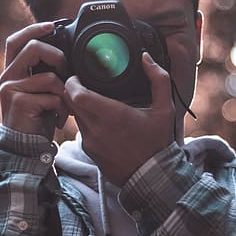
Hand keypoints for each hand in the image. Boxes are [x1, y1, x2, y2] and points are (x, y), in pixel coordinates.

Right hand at [0, 22, 69, 138]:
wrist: (24, 146)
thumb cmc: (35, 117)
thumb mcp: (39, 90)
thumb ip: (43, 72)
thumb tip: (64, 54)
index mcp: (12, 71)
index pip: (15, 41)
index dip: (32, 29)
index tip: (51, 26)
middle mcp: (7, 77)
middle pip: (33, 49)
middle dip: (57, 57)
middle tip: (67, 72)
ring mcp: (11, 90)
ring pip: (48, 77)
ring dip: (64, 92)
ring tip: (64, 106)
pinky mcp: (20, 103)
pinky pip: (51, 96)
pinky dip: (62, 108)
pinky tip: (59, 118)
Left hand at [64, 53, 173, 184]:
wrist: (150, 177)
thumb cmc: (157, 143)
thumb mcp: (165, 110)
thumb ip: (158, 80)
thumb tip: (146, 58)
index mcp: (112, 115)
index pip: (77, 95)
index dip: (73, 82)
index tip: (78, 75)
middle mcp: (96, 128)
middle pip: (70, 102)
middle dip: (73, 90)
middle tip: (82, 82)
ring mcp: (90, 141)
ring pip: (73, 115)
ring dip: (78, 105)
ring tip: (91, 97)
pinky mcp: (88, 150)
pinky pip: (80, 128)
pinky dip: (84, 120)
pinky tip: (98, 117)